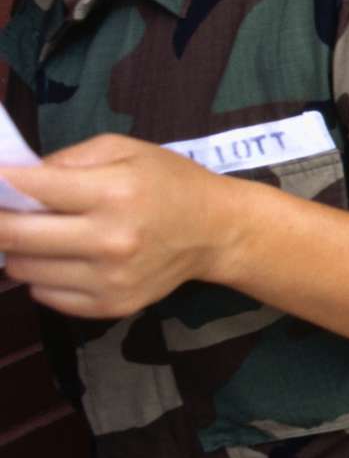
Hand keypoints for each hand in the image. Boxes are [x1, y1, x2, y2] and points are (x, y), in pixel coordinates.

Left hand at [0, 136, 230, 318]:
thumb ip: (68, 160)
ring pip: (22, 269)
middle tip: (2, 209)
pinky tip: (65, 257)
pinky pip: (44, 294)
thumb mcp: (126, 150)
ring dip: (19, 249)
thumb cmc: (170, 182)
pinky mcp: (109, 306)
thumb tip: (13, 181)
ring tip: (42, 233)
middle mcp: (111, 240)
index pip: (31, 189)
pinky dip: (42, 274)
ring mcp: (109, 279)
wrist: (218, 231)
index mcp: (116, 192)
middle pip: (13, 236)